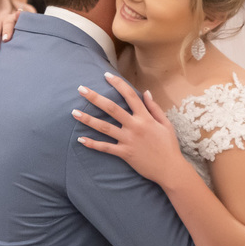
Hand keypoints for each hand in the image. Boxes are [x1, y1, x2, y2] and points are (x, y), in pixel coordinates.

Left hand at [73, 73, 189, 185]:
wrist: (170, 169)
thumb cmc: (169, 146)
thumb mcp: (166, 124)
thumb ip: (154, 108)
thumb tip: (146, 92)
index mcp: (145, 117)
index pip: (130, 95)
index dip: (118, 84)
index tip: (106, 75)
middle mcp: (134, 126)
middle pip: (111, 108)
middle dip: (95, 98)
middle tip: (81, 89)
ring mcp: (128, 140)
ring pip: (104, 127)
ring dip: (88, 119)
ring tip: (74, 112)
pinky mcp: (124, 153)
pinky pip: (105, 148)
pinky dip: (93, 144)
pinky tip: (80, 139)